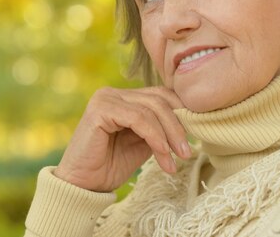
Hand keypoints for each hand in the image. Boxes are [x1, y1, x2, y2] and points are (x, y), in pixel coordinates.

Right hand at [54, 86, 190, 191]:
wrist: (83, 186)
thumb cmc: (111, 166)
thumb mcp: (144, 144)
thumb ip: (160, 129)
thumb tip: (189, 121)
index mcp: (124, 97)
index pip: (161, 94)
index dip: (181, 112)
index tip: (195, 136)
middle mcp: (113, 92)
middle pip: (159, 99)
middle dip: (178, 126)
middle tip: (188, 152)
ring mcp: (105, 98)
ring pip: (151, 108)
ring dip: (169, 136)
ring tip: (177, 159)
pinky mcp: (100, 109)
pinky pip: (138, 118)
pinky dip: (155, 136)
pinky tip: (163, 154)